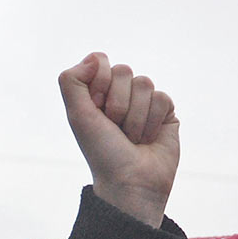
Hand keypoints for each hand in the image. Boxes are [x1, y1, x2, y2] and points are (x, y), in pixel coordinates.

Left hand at [58, 52, 179, 226]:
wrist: (130, 181)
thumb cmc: (102, 152)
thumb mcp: (78, 116)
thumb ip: (72, 82)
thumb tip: (95, 57)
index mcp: (96, 94)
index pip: (100, 61)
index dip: (99, 82)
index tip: (96, 108)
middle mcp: (120, 95)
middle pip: (123, 70)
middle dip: (116, 103)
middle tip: (114, 127)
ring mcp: (144, 103)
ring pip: (144, 83)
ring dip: (134, 117)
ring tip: (131, 138)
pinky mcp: (165, 112)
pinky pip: (162, 97)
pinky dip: (152, 121)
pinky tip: (148, 139)